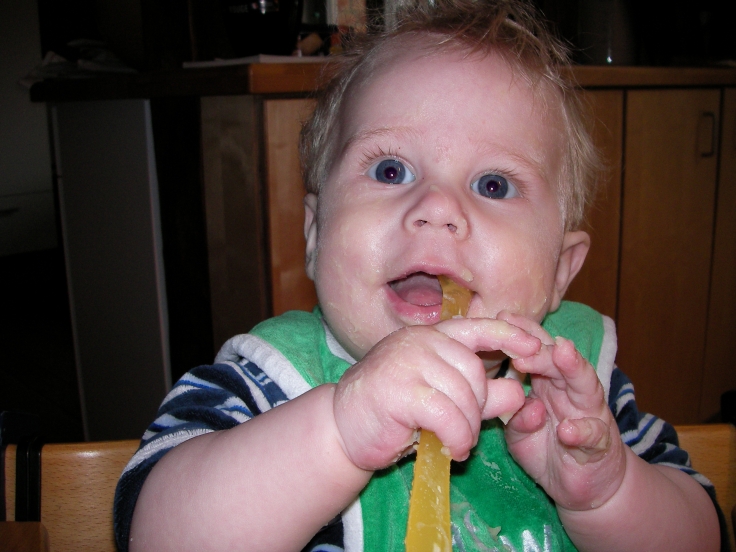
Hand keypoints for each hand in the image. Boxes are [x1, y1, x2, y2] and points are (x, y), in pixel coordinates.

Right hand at [332, 318, 538, 470]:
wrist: (343, 427)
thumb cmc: (393, 411)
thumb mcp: (442, 400)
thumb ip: (480, 395)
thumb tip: (519, 392)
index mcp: (431, 337)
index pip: (478, 327)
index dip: (510, 335)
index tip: (535, 347)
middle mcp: (420, 342)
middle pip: (475, 372)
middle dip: (479, 408)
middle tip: (466, 431)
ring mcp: (407, 361)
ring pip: (463, 396)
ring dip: (467, 429)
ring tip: (458, 444)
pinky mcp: (399, 389)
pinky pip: (448, 415)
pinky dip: (457, 437)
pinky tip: (450, 449)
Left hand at [498, 311, 626, 511]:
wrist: (585, 485)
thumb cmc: (548, 449)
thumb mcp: (521, 434)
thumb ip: (516, 418)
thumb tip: (521, 405)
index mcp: (549, 383)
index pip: (537, 351)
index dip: (522, 334)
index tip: (501, 317)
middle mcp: (571, 391)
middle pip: (558, 361)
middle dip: (541, 347)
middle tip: (521, 338)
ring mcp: (589, 414)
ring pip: (584, 384)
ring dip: (572, 367)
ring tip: (560, 352)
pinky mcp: (600, 443)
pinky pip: (592, 435)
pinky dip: (581, 431)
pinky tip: (567, 430)